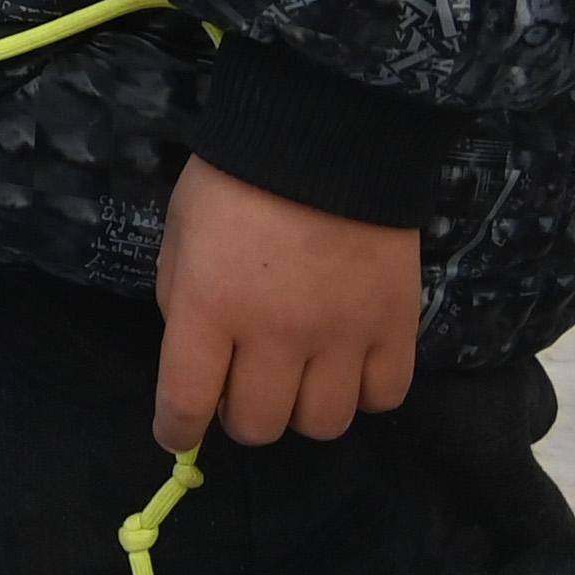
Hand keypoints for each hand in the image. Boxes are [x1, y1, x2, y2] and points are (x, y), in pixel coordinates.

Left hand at [153, 154, 423, 449]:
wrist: (323, 140)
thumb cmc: (235, 182)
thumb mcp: (179, 235)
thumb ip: (184, 302)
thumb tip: (197, 359)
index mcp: (210, 309)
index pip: (187, 403)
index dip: (177, 430)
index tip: (178, 434)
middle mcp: (275, 335)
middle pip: (259, 426)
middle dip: (240, 416)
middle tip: (240, 385)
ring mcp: (342, 337)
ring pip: (322, 424)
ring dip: (301, 410)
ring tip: (296, 376)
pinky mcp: (396, 329)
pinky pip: (383, 398)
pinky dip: (362, 394)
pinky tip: (347, 365)